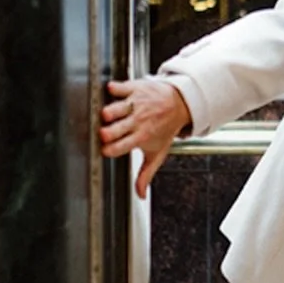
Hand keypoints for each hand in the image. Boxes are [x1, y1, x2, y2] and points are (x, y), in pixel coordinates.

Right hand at [99, 77, 191, 196]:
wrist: (180, 104)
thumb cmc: (165, 129)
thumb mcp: (158, 153)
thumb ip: (146, 174)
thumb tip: (140, 195)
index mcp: (141, 138)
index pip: (121, 147)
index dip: (110, 150)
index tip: (104, 150)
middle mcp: (138, 121)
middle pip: (115, 129)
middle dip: (106, 133)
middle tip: (103, 134)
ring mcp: (136, 104)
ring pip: (116, 108)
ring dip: (109, 112)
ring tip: (106, 116)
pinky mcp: (134, 88)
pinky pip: (121, 87)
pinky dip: (114, 88)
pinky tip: (110, 91)